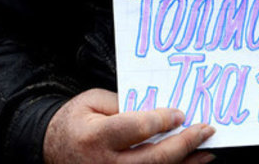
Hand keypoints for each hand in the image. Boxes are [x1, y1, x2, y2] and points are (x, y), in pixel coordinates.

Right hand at [43, 88, 215, 163]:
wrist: (52, 148)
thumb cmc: (76, 121)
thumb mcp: (93, 101)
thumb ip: (125, 104)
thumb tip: (160, 109)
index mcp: (96, 137)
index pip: (137, 129)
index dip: (162, 121)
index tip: (181, 114)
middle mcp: (105, 163)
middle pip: (153, 158)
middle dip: (184, 144)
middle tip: (206, 130)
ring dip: (186, 163)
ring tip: (207, 151)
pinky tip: (191, 162)